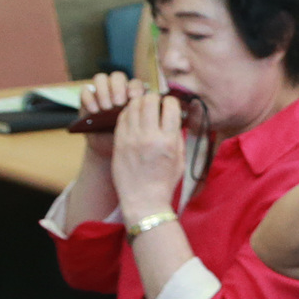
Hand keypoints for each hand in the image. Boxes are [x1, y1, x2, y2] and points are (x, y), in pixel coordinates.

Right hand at [75, 71, 139, 161]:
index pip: (135, 83)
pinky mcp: (86, 99)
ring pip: (101, 79)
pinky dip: (89, 98)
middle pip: (117, 76)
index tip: (134, 97)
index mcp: (133, 94)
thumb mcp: (136, 127)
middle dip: (117, 87)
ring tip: (106, 108)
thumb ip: (141, 116)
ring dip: (103, 91)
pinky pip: (85, 91)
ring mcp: (100, 92)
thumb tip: (148, 108)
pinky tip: (94, 110)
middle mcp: (117, 89)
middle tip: (118, 103)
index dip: (134, 87)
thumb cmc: (127, 137)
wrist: (108, 146)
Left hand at [109, 89, 188, 215]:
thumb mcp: (180, 159)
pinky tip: (133, 117)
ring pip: (133, 105)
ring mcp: (131, 138)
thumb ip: (176, 136)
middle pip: (149, 100)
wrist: (143, 201)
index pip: (170, 106)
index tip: (170, 106)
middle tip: (155, 104)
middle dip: (154, 98)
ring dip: (139, 102)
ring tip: (143, 109)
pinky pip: (122, 117)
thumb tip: (174, 117)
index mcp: (168, 141)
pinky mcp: (119, 141)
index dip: (171, 102)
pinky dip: (128, 112)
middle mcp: (149, 137)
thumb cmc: (164, 183)